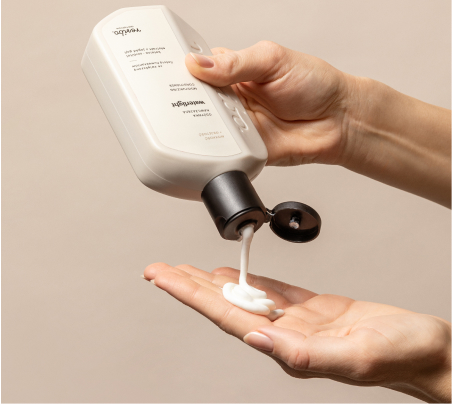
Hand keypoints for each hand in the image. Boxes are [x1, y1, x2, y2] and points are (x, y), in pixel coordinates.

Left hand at [143, 263, 450, 402]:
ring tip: (186, 270)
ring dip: (212, 282)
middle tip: (160, 269)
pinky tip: (232, 275)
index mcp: (288, 346)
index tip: (164, 278)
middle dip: (189, 286)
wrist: (425, 348)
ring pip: (244, 297)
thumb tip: (256, 340)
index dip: (191, 295)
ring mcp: (297, 321)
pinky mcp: (313, 308)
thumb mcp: (355, 357)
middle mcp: (285, 334)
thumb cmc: (400, 355)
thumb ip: (304, 354)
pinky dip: (248, 280)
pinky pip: (271, 291)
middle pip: (225, 305)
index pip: (226, 316)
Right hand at [186, 42, 450, 206]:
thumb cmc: (314, 84)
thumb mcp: (273, 60)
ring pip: (204, 128)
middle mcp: (232, 99)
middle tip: (166, 101)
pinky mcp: (244, 149)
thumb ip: (235, 64)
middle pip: (195, 102)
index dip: (180, 71)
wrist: (338, 120)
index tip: (161, 73)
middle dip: (180, 102)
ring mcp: (237, 125)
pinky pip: (222, 151)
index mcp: (234, 72)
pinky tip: (205, 145)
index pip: (198, 70)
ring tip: (182, 123)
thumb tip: (199, 64)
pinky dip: (213, 150)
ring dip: (194, 127)